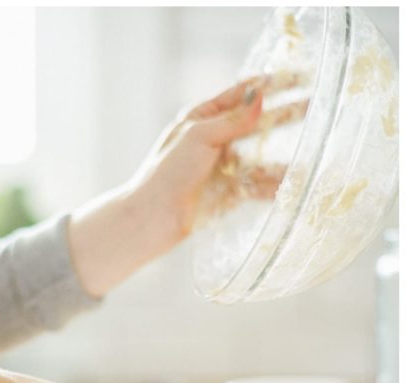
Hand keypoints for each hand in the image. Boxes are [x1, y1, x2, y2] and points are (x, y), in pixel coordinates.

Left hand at [68, 76, 303, 297]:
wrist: (153, 217)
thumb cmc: (167, 172)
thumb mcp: (199, 138)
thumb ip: (232, 121)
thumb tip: (260, 96)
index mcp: (201, 119)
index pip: (240, 95)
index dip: (269, 85)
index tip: (299, 77)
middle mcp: (214, 141)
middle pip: (257, 124)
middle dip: (286, 114)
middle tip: (317, 106)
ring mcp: (224, 167)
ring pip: (262, 156)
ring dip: (286, 154)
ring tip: (316, 148)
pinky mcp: (230, 192)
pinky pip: (259, 185)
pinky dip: (277, 184)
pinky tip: (297, 183)